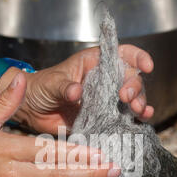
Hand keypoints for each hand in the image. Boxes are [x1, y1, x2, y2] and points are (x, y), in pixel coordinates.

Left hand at [11, 45, 153, 133]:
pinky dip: (133, 121)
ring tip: (139, 111)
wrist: (31, 111)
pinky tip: (141, 122)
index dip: (136, 57)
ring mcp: (105, 101)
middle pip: (130, 79)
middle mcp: (104, 81)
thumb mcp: (51, 84)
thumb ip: (64, 87)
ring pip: (130, 100)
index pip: (121, 54)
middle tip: (127, 98)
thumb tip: (77, 91)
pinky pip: (122, 119)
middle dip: (135, 87)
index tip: (146, 65)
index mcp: (94, 64)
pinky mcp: (102, 119)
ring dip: (139, 104)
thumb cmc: (40, 88)